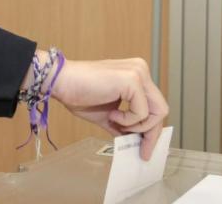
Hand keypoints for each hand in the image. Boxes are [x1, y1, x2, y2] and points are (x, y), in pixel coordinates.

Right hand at [49, 56, 167, 160]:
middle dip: (151, 134)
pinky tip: (111, 114)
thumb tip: (135, 141)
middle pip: (161, 110)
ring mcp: (138, 73)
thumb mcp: (108, 115)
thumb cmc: (79, 93)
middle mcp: (141, 70)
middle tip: (141, 150)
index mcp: (136, 75)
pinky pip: (142, 112)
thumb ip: (124, 125)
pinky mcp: (132, 79)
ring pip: (156, 112)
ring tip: (116, 122)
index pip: (155, 105)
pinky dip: (128, 120)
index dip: (152, 129)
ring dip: (136, 126)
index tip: (145, 148)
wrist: (61, 82)